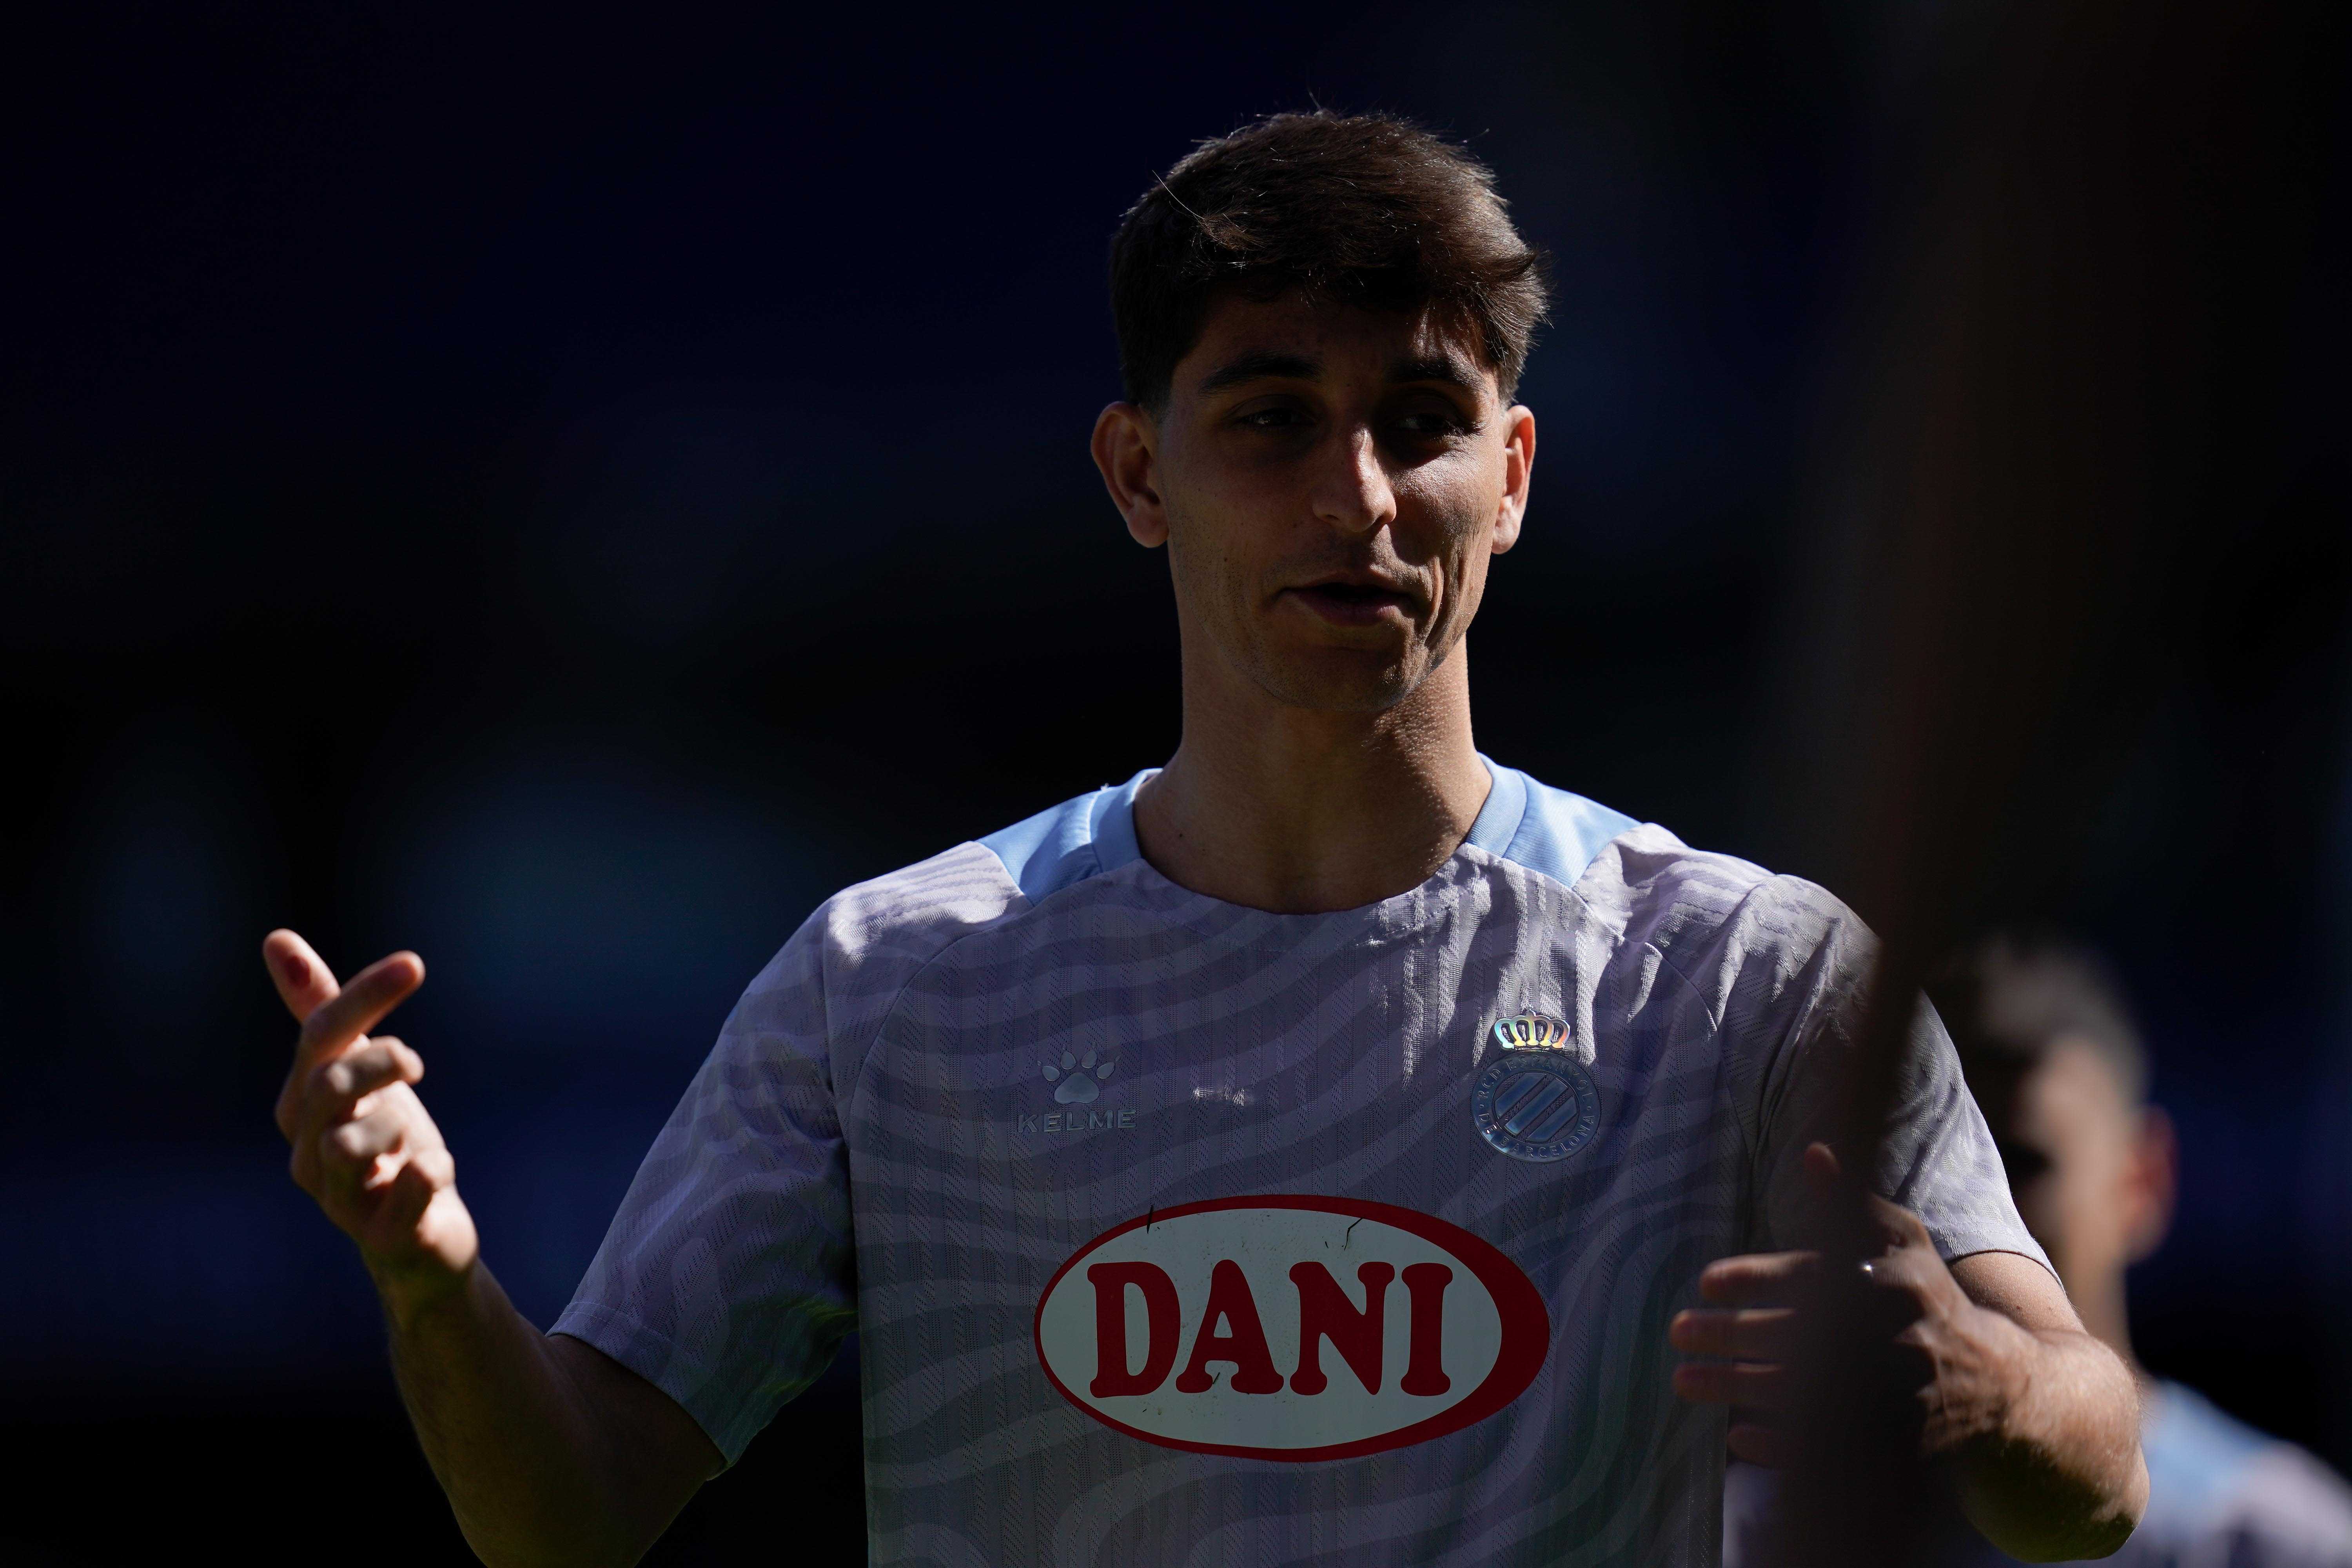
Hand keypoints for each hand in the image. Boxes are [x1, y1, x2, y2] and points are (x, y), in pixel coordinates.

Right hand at [267, 930, 478, 1305]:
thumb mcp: (361, 1077)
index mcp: (301, 1109)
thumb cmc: (386, 1146)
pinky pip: (401, 1198)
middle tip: (414, 1061)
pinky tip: (435, 1166)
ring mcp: (342, 1201)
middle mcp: (309, 1155)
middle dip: (378, 1061)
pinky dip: (427, 1173)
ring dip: (392, 1123)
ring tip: (413, 1133)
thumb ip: (322, 1013)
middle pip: (328, 1088)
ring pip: (349, 1147)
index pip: (319, 1038)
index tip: (414, 964)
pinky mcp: (384, 1237)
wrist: (417, 1240)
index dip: (363, 996)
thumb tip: (275, 939)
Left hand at [1670, 1142, 2031, 1466]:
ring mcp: (1893, 1399)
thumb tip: (1814, 1151)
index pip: (1804, 1277)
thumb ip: (1853, 1201)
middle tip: (1677, 1331)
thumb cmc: (1933, 1300)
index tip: (1705, 1283)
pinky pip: (1827, 1451)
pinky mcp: (1895, 1449)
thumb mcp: (1904, 1242)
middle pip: (1791, 1336)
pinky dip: (1780, 1446)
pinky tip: (1737, 1438)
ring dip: (1733, 1387)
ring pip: (1798, 1394)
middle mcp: (1891, 1339)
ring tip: (1683, 1380)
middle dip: (1726, 1333)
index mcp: (1886, 1284)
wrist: (2002, 1388)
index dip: (1749, 1279)